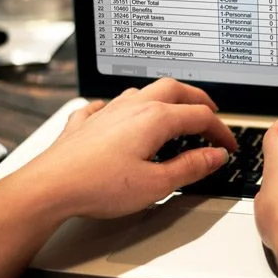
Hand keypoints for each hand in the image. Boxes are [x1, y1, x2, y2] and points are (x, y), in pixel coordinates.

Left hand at [11, 78, 236, 219]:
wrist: (49, 187)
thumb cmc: (98, 186)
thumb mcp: (156, 184)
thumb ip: (190, 167)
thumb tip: (214, 156)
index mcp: (155, 119)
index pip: (200, 117)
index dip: (220, 131)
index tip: (228, 146)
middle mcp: (132, 107)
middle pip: (174, 90)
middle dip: (197, 100)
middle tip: (210, 113)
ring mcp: (106, 112)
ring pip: (142, 91)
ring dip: (164, 98)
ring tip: (173, 111)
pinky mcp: (84, 123)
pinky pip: (106, 105)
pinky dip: (121, 108)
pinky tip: (117, 115)